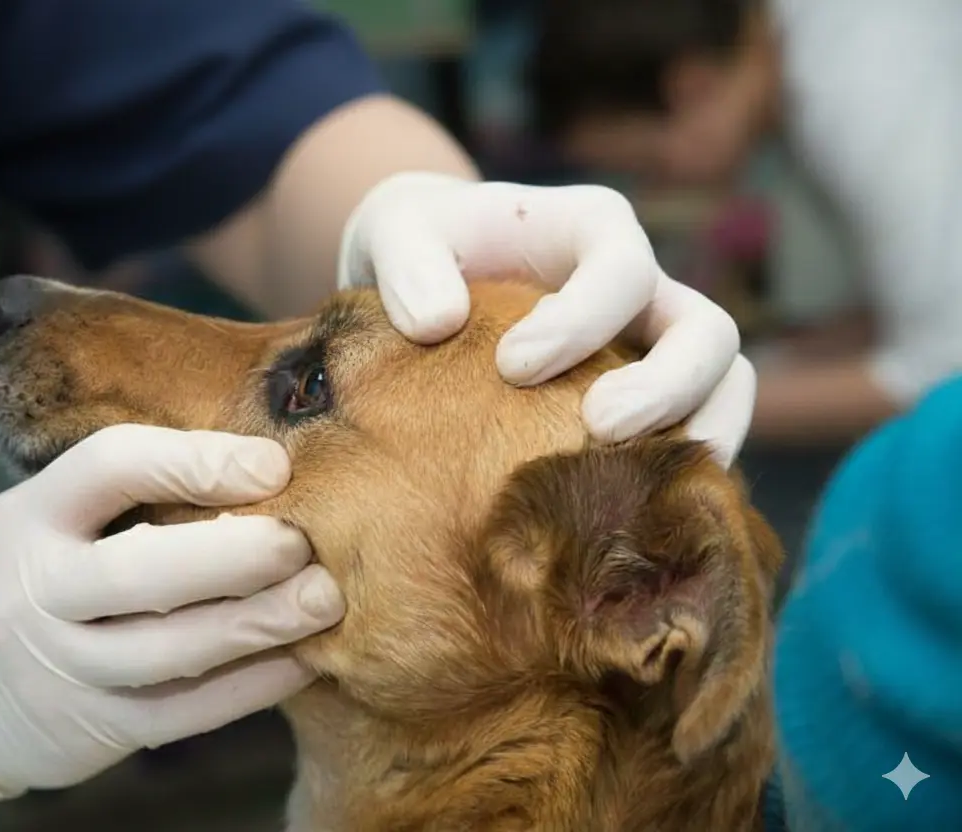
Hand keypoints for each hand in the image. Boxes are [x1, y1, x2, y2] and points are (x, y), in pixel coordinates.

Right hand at [0, 425, 343, 826]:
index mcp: (29, 516)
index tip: (272, 464)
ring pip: (169, 651)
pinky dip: (250, 687)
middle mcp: (36, 591)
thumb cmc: (39, 578)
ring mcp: (62, 667)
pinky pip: (185, 711)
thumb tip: (266, 469)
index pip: (109, 467)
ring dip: (256, 625)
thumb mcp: (53, 518)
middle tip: (302, 543)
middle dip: (233, 556)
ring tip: (322, 600)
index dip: (195, 461)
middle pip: (139, 571)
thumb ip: (137, 495)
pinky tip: (301, 662)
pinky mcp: (96, 729)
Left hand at [338, 172, 754, 466]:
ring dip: (702, 437)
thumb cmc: (418, 246)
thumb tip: (437, 324)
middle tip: (598, 429)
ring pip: (725, 387)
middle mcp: (643, 287)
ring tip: (643, 486)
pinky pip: (692, 436)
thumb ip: (407, 265)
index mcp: (594, 228)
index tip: (512, 367)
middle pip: (706, 333)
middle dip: (666, 386)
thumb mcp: (396, 233)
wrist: (426, 275)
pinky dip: (677, 473)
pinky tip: (626, 513)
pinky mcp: (646, 401)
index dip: (581, 320)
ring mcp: (653, 346)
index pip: (623, 269)